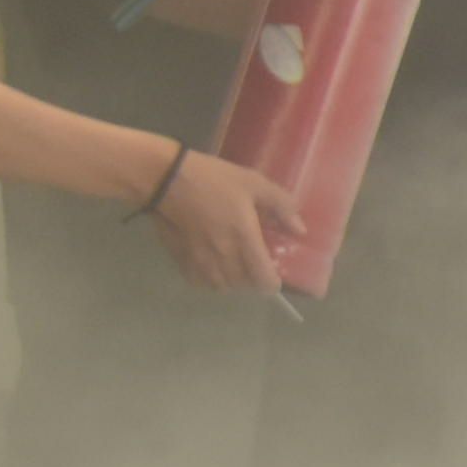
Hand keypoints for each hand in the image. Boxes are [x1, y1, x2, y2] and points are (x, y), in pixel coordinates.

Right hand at [146, 149, 290, 293]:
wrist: (167, 180)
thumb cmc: (213, 179)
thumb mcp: (254, 183)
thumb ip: (281, 206)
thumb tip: (300, 230)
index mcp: (244, 240)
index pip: (264, 281)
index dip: (273, 283)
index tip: (274, 272)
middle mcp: (223, 258)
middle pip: (244, 286)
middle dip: (253, 279)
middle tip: (254, 262)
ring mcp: (200, 263)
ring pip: (223, 287)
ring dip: (232, 280)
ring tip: (234, 263)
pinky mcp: (181, 261)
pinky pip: (200, 282)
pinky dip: (209, 278)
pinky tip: (211, 263)